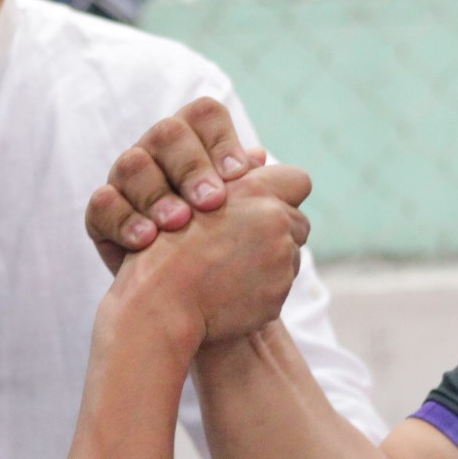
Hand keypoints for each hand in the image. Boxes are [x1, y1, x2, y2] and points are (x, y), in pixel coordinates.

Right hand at [86, 97, 267, 274]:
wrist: (177, 299)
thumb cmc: (216, 250)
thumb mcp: (238, 218)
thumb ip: (249, 188)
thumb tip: (259, 158)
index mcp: (195, 145)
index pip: (205, 117)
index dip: (222, 139)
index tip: (238, 174)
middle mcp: (156, 154)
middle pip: (168, 134)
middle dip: (192, 167)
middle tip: (213, 203)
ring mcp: (125, 181)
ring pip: (133, 164)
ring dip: (158, 195)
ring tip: (179, 223)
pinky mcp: (102, 214)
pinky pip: (103, 204)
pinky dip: (126, 221)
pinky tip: (148, 241)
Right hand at [116, 162, 312, 345]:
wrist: (158, 303)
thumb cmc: (165, 248)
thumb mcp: (189, 196)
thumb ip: (234, 178)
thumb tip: (261, 155)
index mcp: (256, 191)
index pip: (297, 181)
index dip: (281, 194)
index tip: (261, 207)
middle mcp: (275, 221)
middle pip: (298, 222)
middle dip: (278, 231)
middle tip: (240, 244)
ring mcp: (280, 261)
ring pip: (291, 258)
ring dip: (270, 262)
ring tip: (229, 271)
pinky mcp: (278, 296)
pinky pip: (279, 289)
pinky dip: (261, 292)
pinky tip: (229, 293)